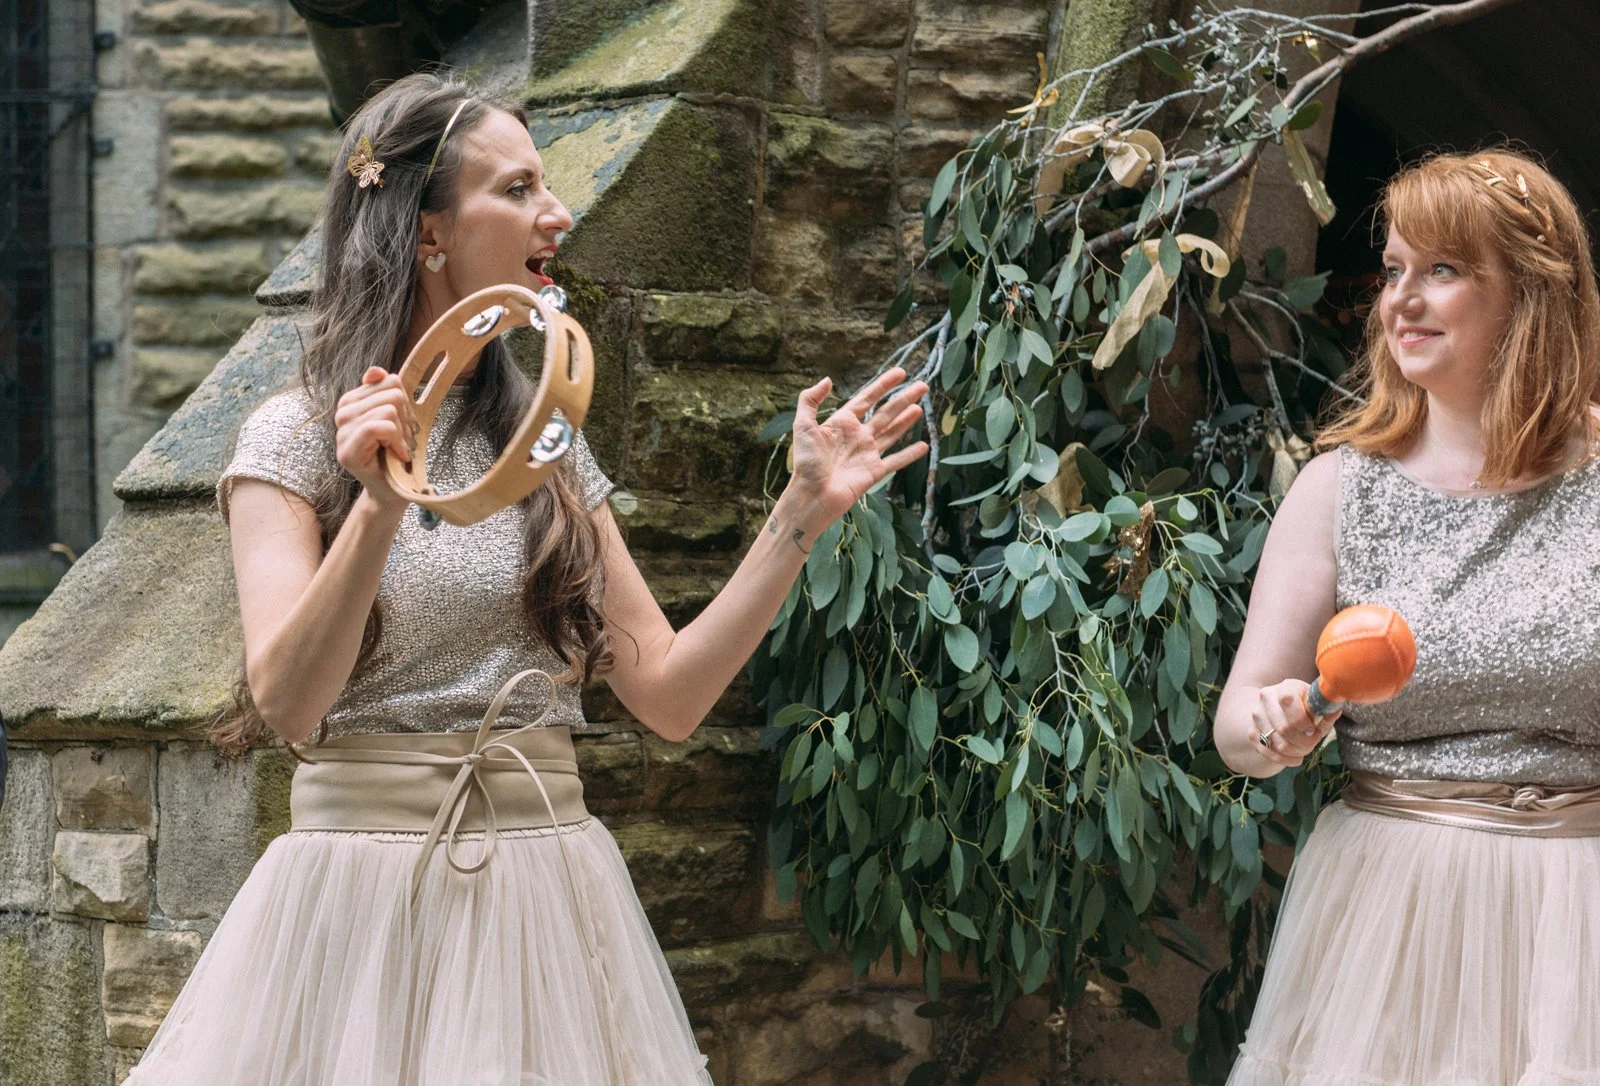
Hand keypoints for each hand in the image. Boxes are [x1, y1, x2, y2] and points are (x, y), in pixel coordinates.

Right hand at [334, 366, 416, 510]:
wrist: (393, 491)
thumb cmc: (396, 454)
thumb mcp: (398, 417)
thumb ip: (388, 391)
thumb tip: (377, 370)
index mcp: (352, 401)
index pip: (388, 381)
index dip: (405, 403)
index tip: (402, 425)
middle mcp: (341, 414)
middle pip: (392, 394)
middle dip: (405, 419)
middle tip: (400, 440)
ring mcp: (341, 433)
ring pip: (388, 410)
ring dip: (403, 434)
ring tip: (396, 448)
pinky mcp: (347, 451)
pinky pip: (378, 427)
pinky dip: (397, 442)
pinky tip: (397, 455)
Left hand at [790, 367, 930, 523]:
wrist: (812, 495)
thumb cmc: (806, 462)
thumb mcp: (803, 425)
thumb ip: (810, 400)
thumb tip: (827, 380)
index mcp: (842, 423)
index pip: (867, 398)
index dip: (884, 385)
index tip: (901, 372)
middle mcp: (857, 436)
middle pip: (885, 413)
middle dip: (904, 399)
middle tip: (922, 386)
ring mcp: (867, 454)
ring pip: (892, 432)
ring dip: (907, 420)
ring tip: (920, 407)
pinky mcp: (874, 472)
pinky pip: (896, 460)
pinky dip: (910, 454)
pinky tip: (923, 445)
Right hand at [1249, 679, 1338, 768]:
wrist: (1278, 709)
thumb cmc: (1304, 707)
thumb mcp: (1316, 705)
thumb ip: (1325, 710)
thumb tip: (1334, 711)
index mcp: (1284, 687)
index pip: (1288, 702)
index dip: (1303, 721)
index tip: (1313, 728)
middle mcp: (1266, 699)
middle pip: (1284, 728)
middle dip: (1305, 742)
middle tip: (1313, 741)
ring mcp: (1257, 716)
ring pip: (1278, 744)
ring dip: (1297, 752)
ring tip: (1305, 749)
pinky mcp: (1252, 733)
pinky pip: (1270, 753)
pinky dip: (1287, 760)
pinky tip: (1296, 756)